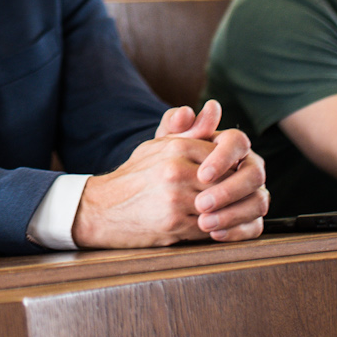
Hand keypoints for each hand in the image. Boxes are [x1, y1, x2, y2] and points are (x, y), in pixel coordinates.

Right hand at [71, 100, 267, 246]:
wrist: (102, 209)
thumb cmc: (135, 176)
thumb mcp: (158, 146)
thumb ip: (190, 129)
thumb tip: (214, 107)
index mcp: (175, 147)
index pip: (223, 155)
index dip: (229, 167)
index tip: (229, 174)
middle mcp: (176, 171)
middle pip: (226, 180)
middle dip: (231, 190)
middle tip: (234, 195)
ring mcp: (176, 199)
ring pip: (221, 205)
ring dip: (225, 211)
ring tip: (222, 210)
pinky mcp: (175, 225)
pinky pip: (210, 227)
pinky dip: (214, 228)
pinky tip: (209, 224)